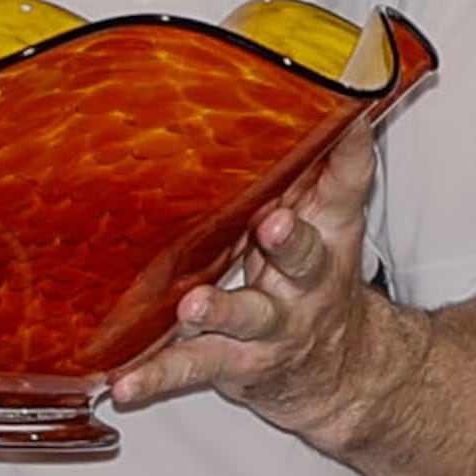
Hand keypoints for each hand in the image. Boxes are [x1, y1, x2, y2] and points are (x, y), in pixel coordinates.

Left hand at [101, 125, 412, 438]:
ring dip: (220, 309)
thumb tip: (318, 92)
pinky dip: (155, 377)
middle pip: (305, 256)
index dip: (351, 152)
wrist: (341, 374)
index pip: (349, 186)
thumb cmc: (317, 280)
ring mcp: (273, 327)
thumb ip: (318, 163)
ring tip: (194, 305)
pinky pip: (192, 368)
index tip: (350, 119)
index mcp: (331, 233)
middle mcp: (308, 282)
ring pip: (248, 316)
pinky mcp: (236, 364)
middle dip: (290, 241)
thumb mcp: (327, 219)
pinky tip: (125, 383)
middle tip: (273, 225)